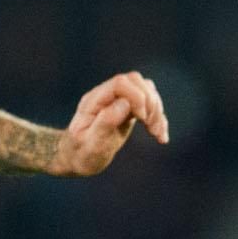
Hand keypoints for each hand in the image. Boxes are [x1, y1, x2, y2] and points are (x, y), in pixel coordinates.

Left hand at [47, 71, 168, 176]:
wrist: (76, 158)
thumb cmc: (81, 154)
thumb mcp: (91, 144)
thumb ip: (105, 123)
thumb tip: (124, 104)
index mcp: (94, 101)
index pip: (120, 83)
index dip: (136, 96)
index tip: (141, 118)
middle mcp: (107, 96)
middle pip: (135, 81)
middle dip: (149, 102)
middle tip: (151, 128)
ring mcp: (118, 101)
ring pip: (145, 90)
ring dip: (156, 110)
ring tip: (157, 134)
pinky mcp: (128, 109)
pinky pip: (148, 104)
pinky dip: (158, 118)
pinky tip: (161, 137)